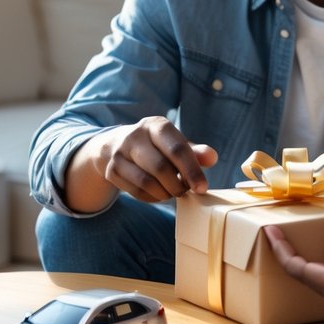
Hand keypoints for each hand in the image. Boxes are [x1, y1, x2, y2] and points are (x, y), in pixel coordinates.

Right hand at [78, 116, 216, 205]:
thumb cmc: (157, 146)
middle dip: (178, 185)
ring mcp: (119, 153)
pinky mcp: (111, 170)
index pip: (177, 149)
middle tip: (185, 191)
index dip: (192, 170)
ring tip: (173, 192)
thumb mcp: (176, 143)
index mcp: (156, 125)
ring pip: (147, 182)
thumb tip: (212, 157)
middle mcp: (135, 136)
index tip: (202, 187)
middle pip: (161, 168)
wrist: (117, 145)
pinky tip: (158, 194)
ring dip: (165, 193)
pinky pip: (136, 192)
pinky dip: (152, 198)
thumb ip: (195, 151)